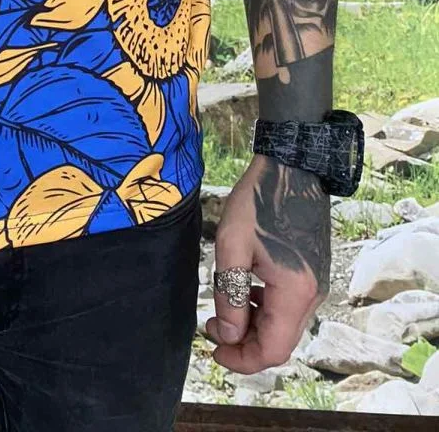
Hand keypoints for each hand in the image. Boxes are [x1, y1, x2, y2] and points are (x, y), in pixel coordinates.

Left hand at [204, 154, 329, 372]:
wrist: (293, 168)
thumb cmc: (259, 201)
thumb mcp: (232, 245)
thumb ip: (230, 294)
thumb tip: (228, 336)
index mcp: (294, 292)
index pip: (272, 350)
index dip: (242, 360)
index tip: (214, 351)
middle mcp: (312, 295)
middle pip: (280, 342)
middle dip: (244, 345)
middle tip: (212, 329)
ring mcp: (316, 285)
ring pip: (284, 326)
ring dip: (253, 327)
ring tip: (222, 311)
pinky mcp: (311, 274)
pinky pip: (288, 307)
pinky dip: (265, 310)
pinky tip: (243, 292)